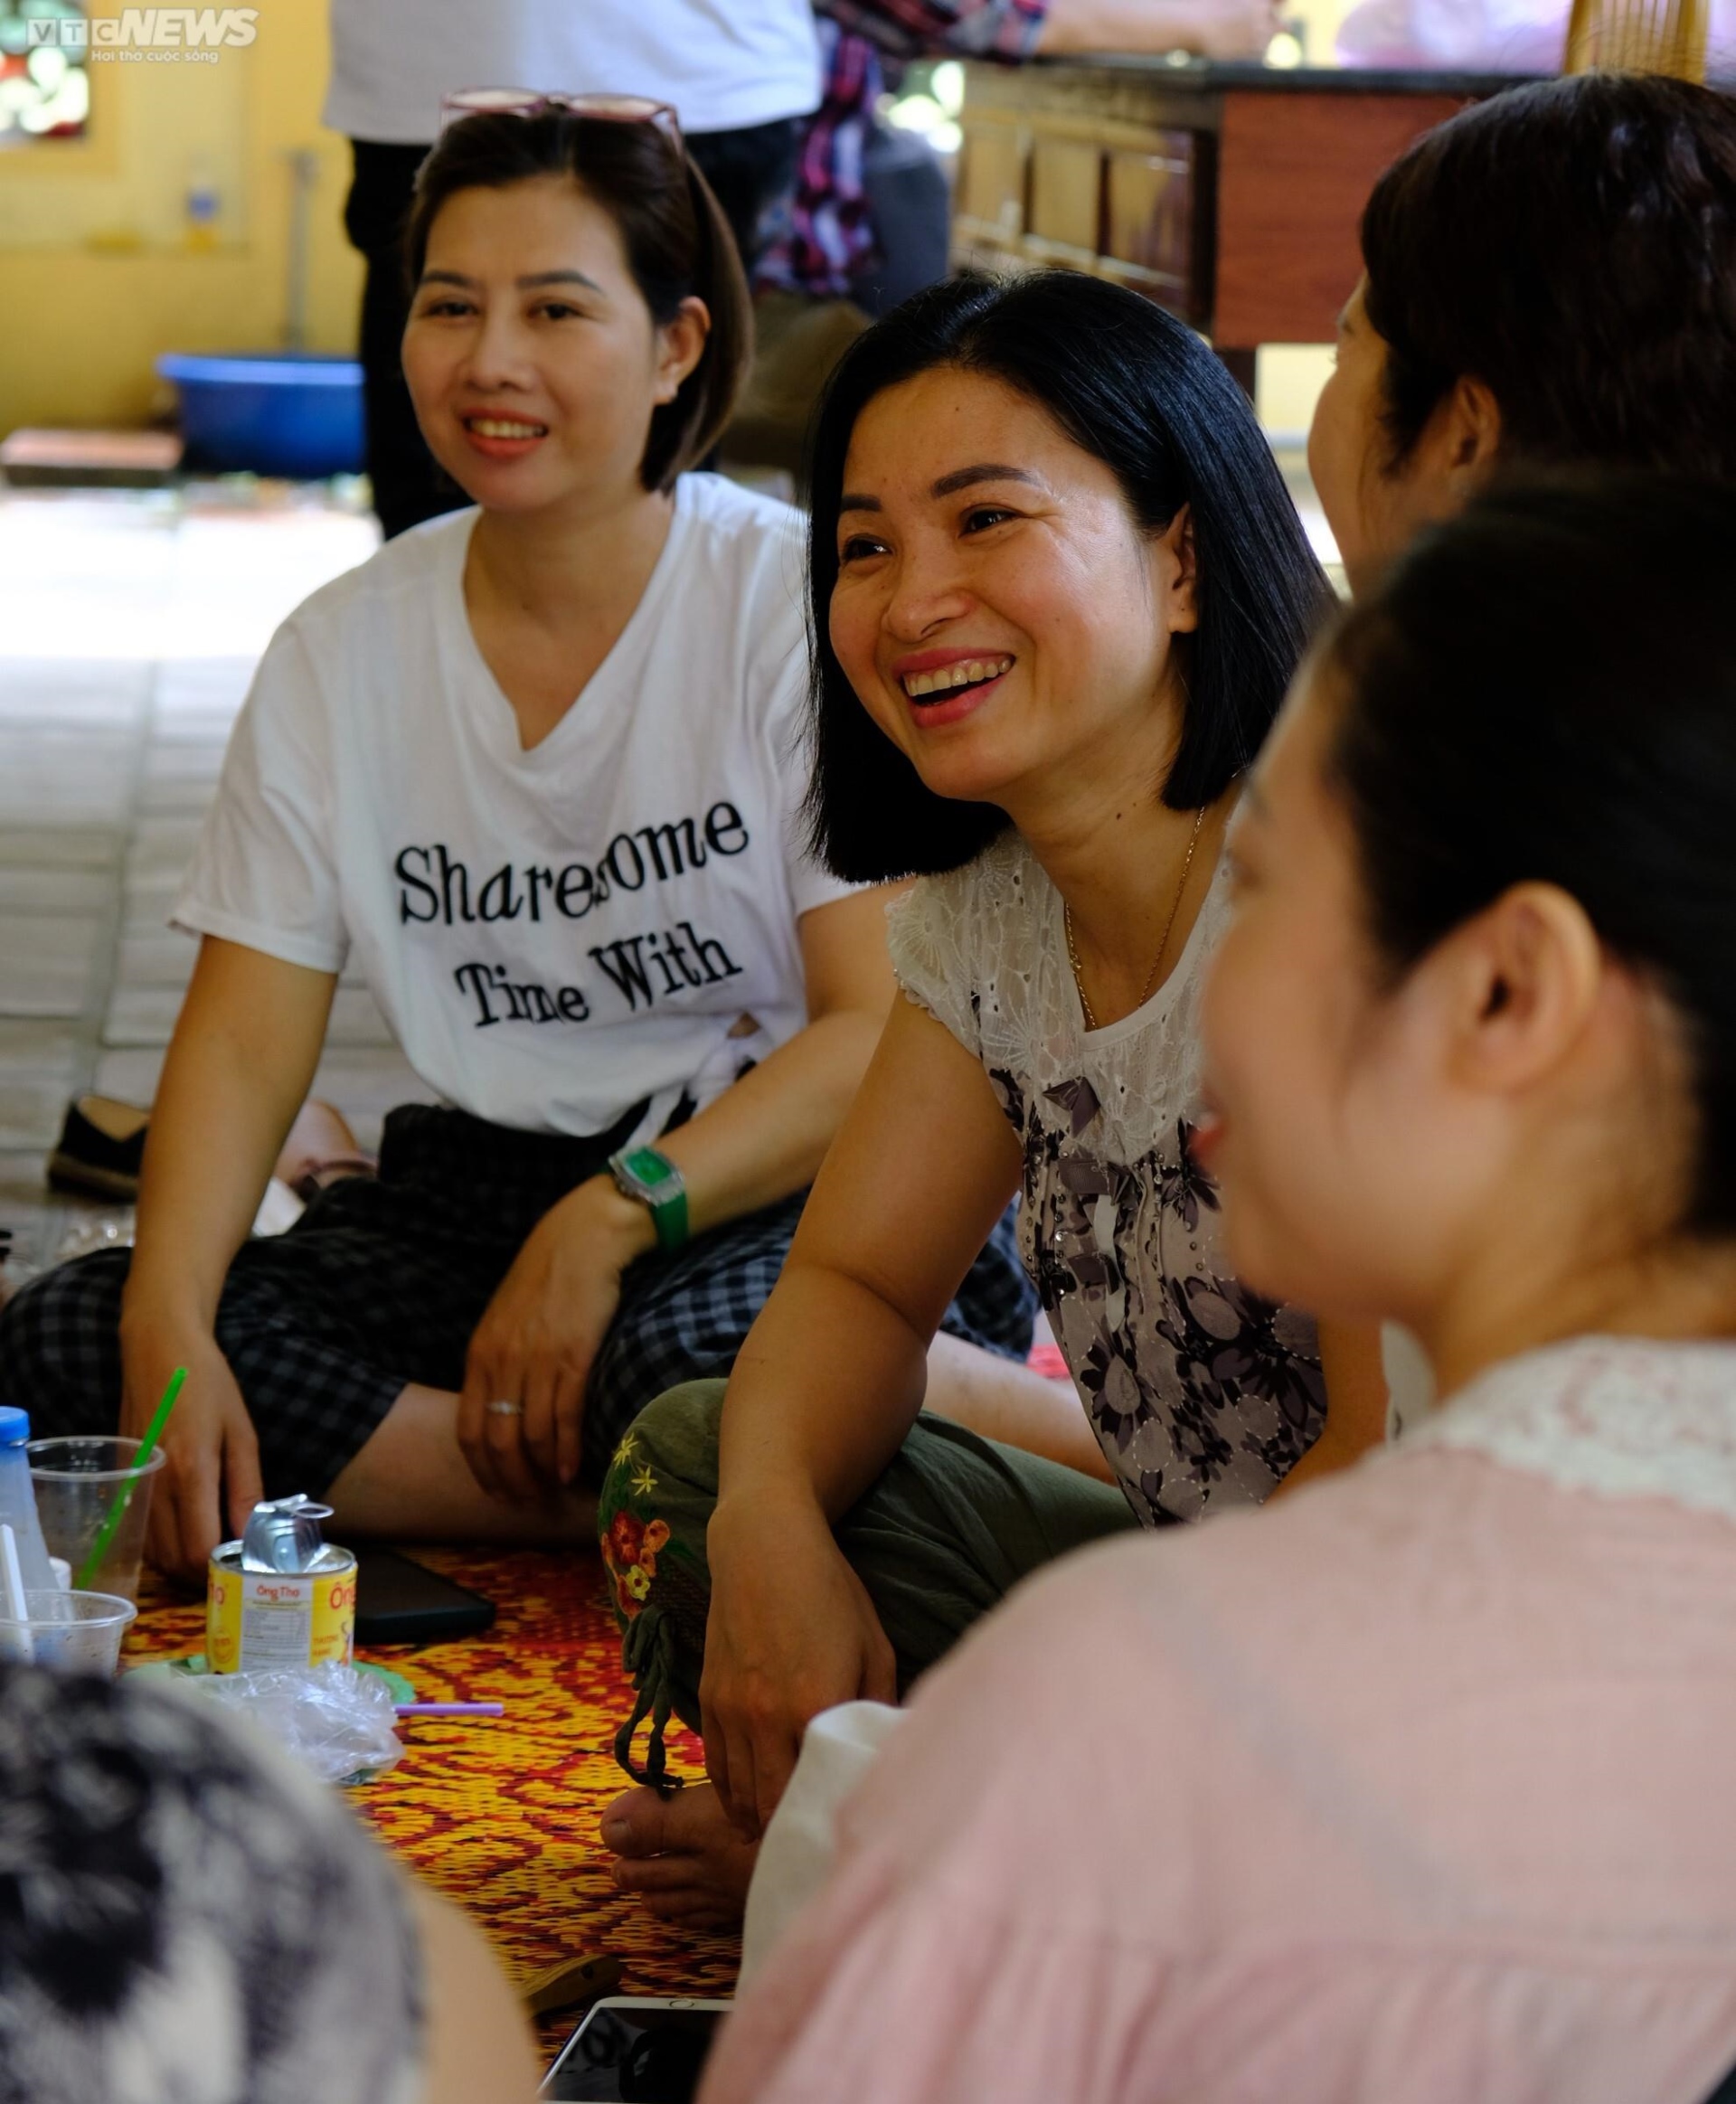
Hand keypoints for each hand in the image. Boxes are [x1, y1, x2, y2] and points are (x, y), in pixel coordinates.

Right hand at [119, 1326, 261, 1580]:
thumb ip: (247, 1488)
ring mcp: (132, 1486)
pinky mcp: (120, 1483)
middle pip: (173, 1561)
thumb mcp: (242, 1433)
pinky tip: (184, 1532)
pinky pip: (138, 1534)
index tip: (243, 1563)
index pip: (198, 1549)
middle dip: (203, 1573)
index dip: (221, 1567)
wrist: (158, 1349)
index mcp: (191, 1471)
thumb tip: (253, 1536)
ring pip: (153, 1553)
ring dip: (180, 1563)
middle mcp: (155, 1486)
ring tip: (211, 1549)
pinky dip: (160, 1547)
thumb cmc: (208, 1385)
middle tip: (230, 1562)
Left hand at [458, 1178, 652, 1500]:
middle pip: (498, 1441)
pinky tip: (572, 1471)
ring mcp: (537, 1362)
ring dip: (540, 1473)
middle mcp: (502, 1362)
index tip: (496, 1490)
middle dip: (510, 1481)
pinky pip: (565, 1418)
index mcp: (480, 1355)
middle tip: (524, 1502)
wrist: (583, 1239)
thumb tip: (500, 1403)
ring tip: (550, 1491)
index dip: (481, 1468)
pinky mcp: (574, 1357)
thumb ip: (498, 1360)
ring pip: (532, 1436)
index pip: (468, 1429)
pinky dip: (567, 1452)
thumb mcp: (506, 1318)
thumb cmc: (547, 1277)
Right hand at [699, 1492, 897, 1839]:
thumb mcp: (874, 1645)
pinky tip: (752, 1804)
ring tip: (784, 1834)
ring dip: (760, 1821)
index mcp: (815, 1706)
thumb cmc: (830, 1590)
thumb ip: (880, 1706)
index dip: (828, 1824)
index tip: (845, 1844)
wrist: (762, 1545)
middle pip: (772, 1810)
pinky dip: (733, 1794)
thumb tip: (889, 1754)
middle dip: (791, 1835)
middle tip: (814, 1849)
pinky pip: (716, 1769)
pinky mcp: (709, 1700)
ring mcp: (731, 1712)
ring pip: (739, 1798)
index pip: (818, 1794)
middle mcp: (766, 1718)